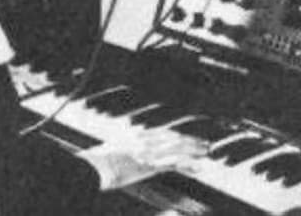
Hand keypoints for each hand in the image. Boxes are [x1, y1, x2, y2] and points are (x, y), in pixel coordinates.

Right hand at [78, 130, 207, 190]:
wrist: (94, 166)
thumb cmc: (100, 161)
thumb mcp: (114, 151)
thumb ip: (125, 148)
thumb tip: (128, 148)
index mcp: (137, 135)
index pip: (163, 133)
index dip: (177, 136)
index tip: (188, 138)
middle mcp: (145, 141)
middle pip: (173, 139)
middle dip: (189, 141)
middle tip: (204, 144)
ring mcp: (148, 152)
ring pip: (176, 148)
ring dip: (193, 149)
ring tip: (206, 152)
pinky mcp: (150, 166)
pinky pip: (173, 164)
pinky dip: (187, 165)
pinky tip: (197, 167)